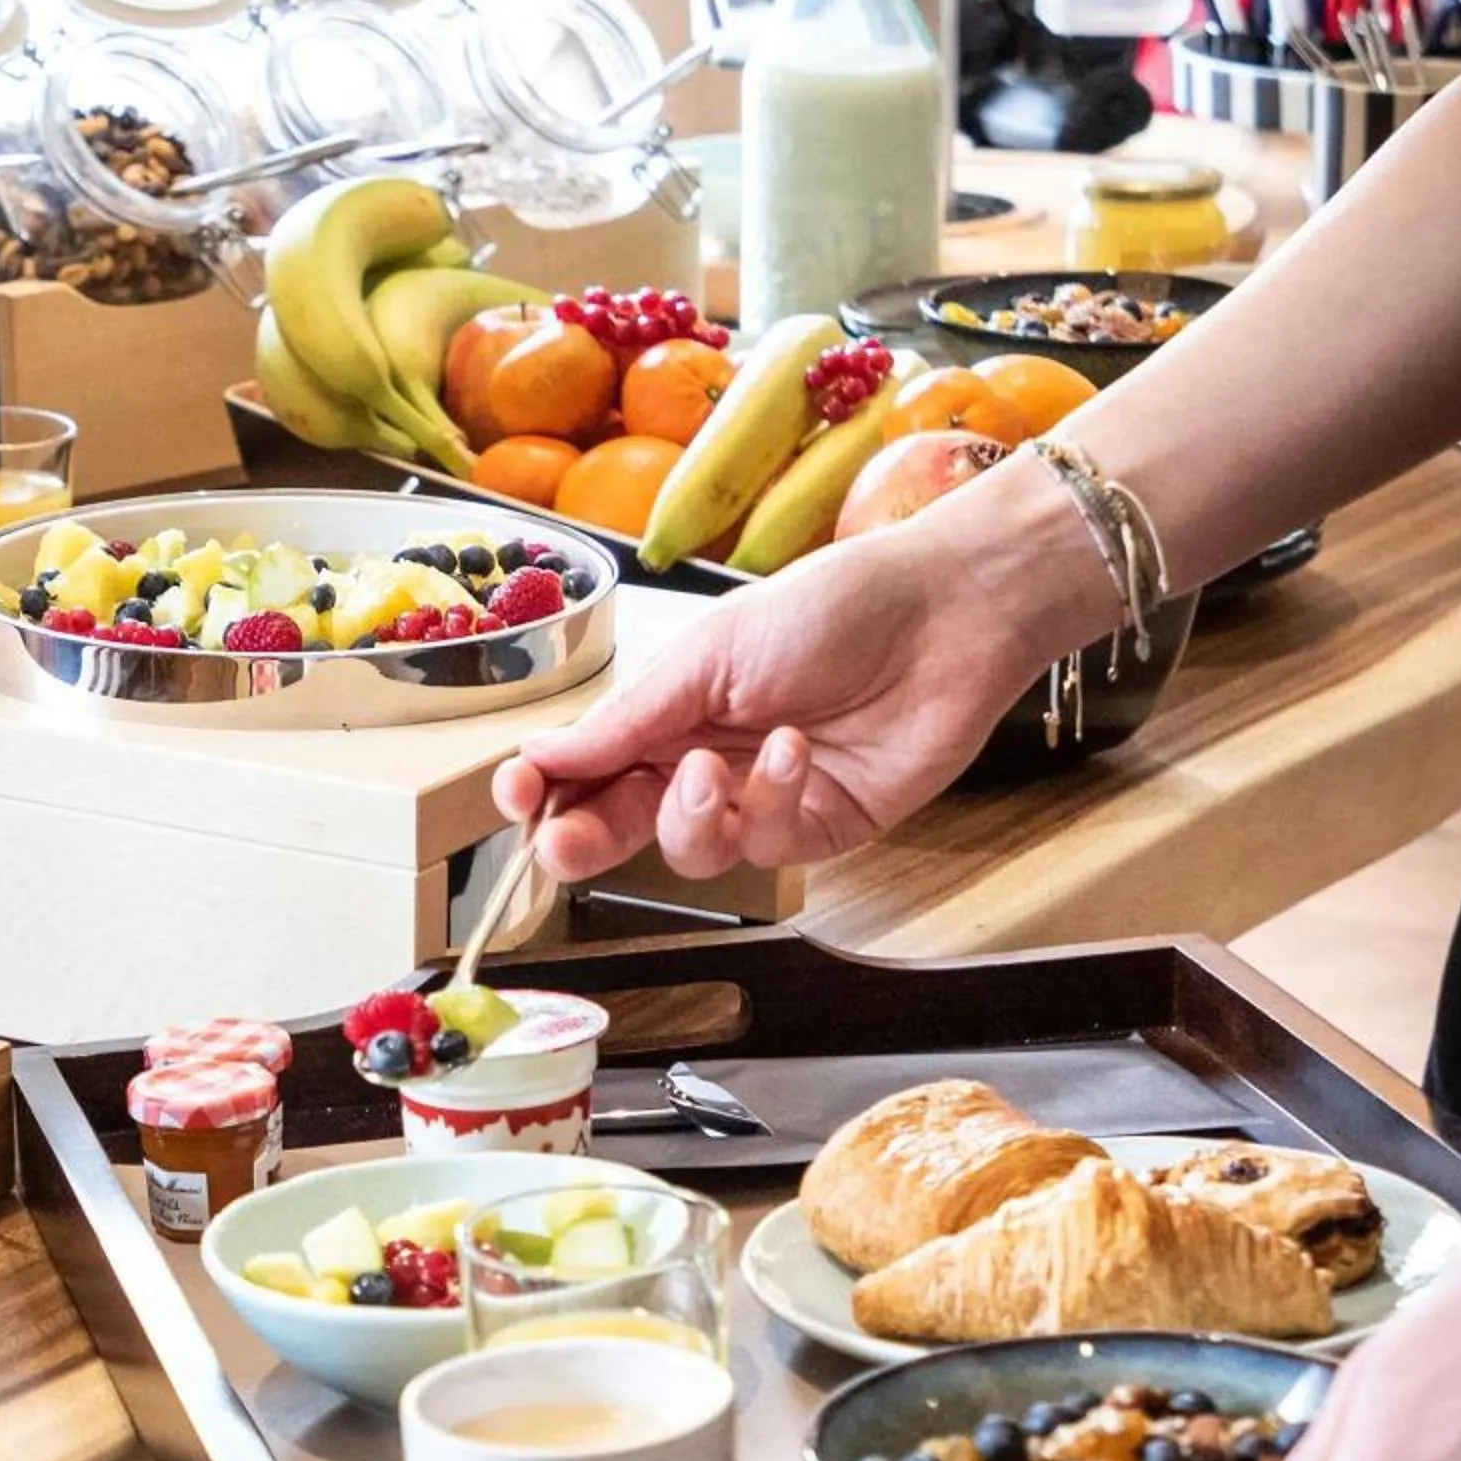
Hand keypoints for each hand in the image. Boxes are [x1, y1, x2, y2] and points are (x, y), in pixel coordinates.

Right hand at [491, 514, 1070, 884]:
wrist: (944, 613)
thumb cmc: (829, 609)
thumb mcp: (706, 657)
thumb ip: (625, 720)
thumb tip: (536, 756)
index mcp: (665, 712)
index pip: (583, 771)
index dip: (544, 791)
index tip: (516, 791)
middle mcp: (703, 761)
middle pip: (618, 826)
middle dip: (582, 840)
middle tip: (563, 843)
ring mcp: (760, 801)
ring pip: (688, 851)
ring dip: (688, 815)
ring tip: (714, 767)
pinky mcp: (819, 828)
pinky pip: (765, 843)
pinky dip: (771, 799)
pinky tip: (797, 749)